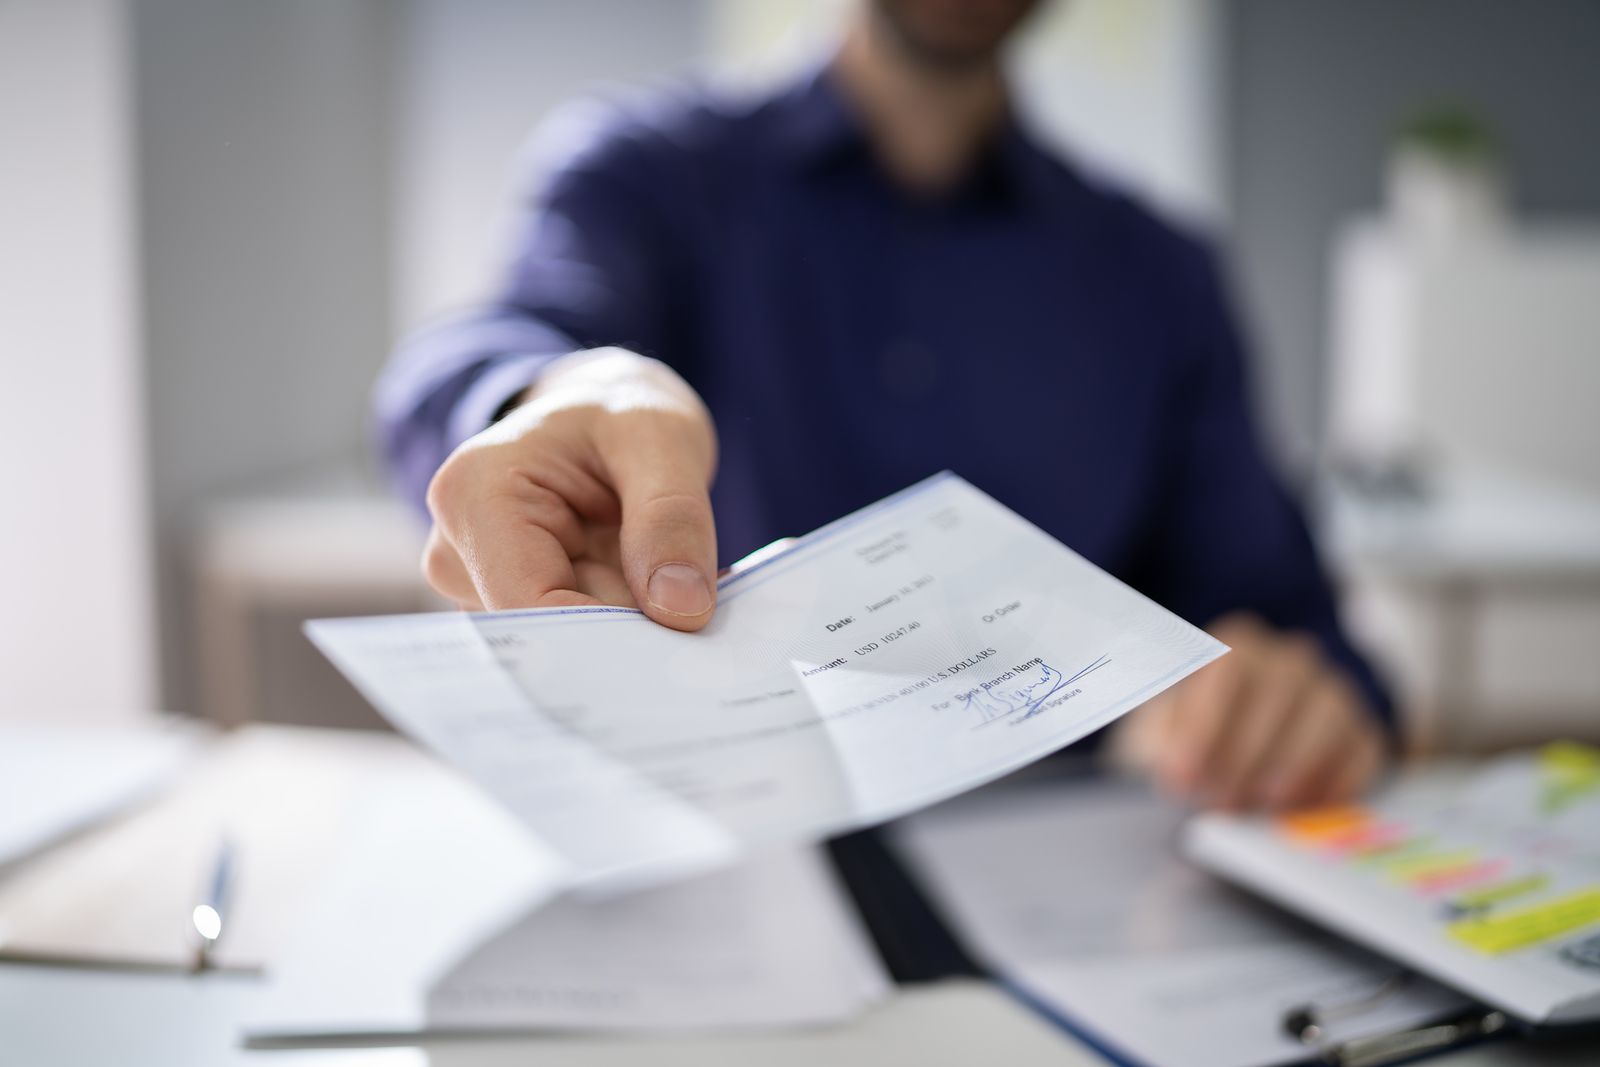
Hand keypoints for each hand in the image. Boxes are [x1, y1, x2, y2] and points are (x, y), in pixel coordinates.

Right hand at [421, 347, 718, 629]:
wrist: (602, 418)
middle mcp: (456, 551)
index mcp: (473, 495)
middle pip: (549, 633)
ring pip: (568, 644)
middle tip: (694, 605)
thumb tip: (680, 609)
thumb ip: (672, 517)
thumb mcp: (661, 439)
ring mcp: (476, 586)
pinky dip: (624, 626)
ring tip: (666, 577)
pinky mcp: (507, 608)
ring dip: (631, 625)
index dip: (609, 635)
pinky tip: (646, 591)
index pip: (532, 605)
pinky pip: (575, 641)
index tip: (683, 639)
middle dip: (629, 629)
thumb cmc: (621, 417)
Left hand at [1113, 614, 1386, 810]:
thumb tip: (1179, 767)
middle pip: (1279, 692)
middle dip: (1248, 752)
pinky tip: (1303, 806)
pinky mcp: (1361, 730)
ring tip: (1262, 803)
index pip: (1228, 668)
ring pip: (1327, 717)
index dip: (1206, 723)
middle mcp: (1290, 660)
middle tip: (1223, 798)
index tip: (1186, 773)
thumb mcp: (1165, 729)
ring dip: (1293, 765)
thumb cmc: (1196, 733)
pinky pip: (1361, 748)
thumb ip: (1165, 740)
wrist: (1243, 741)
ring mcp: (1332, 691)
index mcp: (1237, 646)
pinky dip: (1336, 780)